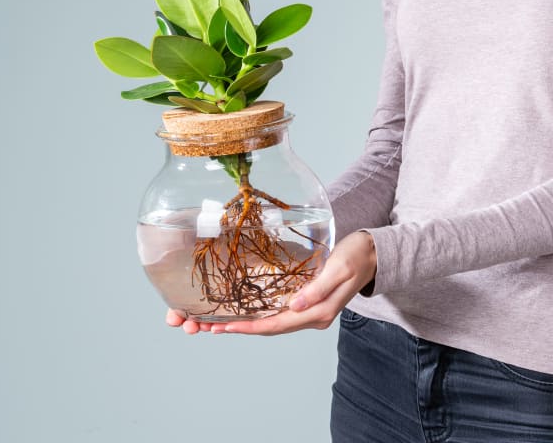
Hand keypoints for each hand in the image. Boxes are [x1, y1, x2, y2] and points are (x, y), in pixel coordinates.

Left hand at [165, 230, 376, 334]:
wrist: (372, 253)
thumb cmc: (356, 257)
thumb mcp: (338, 270)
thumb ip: (317, 289)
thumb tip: (294, 306)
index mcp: (319, 312)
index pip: (276, 325)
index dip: (249, 327)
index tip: (225, 328)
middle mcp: (312, 316)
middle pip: (270, 327)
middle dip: (240, 328)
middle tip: (210, 328)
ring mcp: (310, 310)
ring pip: (272, 321)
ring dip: (246, 323)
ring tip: (219, 323)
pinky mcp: (308, 301)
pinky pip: (279, 312)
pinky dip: (259, 313)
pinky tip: (244, 309)